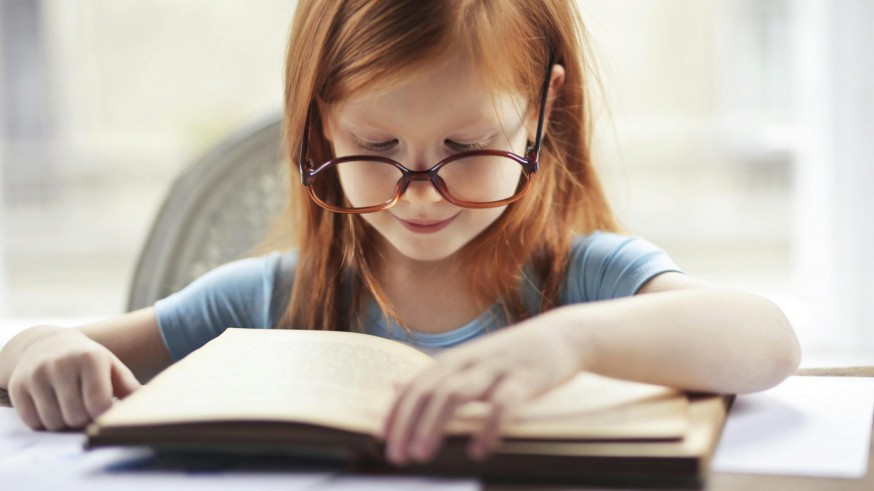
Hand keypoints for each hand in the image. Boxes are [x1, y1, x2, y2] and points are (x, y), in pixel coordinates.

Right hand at [8, 328, 140, 430]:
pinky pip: (33, 422)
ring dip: (64, 423)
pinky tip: (51, 406)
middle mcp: (60, 364)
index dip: (103, 415)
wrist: (47, 344)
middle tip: (85, 409)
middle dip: (83, 419)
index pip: (98, 405)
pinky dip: (44, 422)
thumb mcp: (111, 367)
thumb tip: (151, 402)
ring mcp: (36, 374)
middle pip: (75, 417)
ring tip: (69, 406)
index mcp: (90, 358)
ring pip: (53, 422)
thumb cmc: (88, 361)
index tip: (104, 412)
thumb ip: (129, 387)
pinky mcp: (17, 386)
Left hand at [380, 310, 584, 464]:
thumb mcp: (470, 360)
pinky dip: (487, 427)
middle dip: (408, 424)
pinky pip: (502, 404)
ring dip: (435, 425)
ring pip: (456, 394)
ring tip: (423, 455)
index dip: (397, 412)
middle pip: (429, 391)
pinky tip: (479, 450)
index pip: (416, 385)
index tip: (383, 440)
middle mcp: (470, 361)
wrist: (562, 336)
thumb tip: (395, 386)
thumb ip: (436, 376)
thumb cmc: (512, 355)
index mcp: (455, 360)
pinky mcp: (524, 379)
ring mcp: (496, 368)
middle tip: (397, 457)